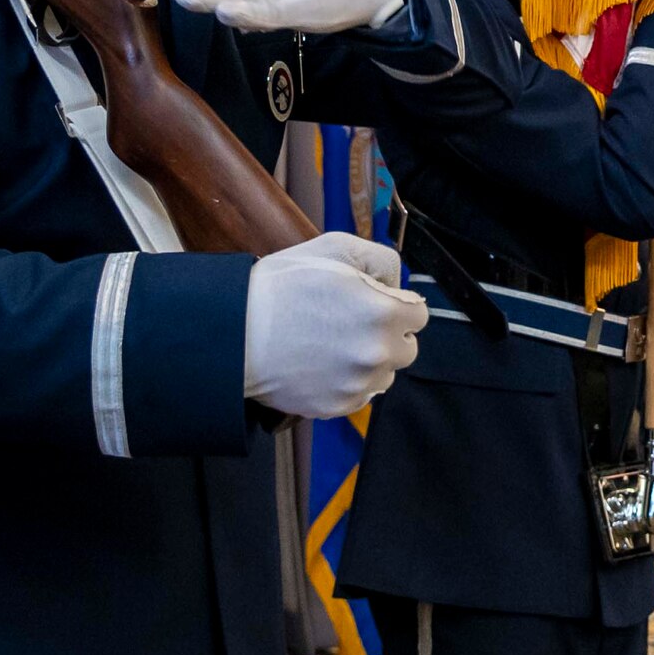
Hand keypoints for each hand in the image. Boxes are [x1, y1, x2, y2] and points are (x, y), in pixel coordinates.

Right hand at [243, 233, 426, 417]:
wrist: (235, 333)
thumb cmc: (282, 286)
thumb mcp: (334, 247)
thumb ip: (380, 259)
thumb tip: (397, 284)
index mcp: (382, 312)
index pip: (418, 314)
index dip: (398, 304)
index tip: (376, 302)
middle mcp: (377, 353)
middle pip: (406, 348)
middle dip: (388, 334)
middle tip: (353, 322)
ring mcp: (357, 385)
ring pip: (385, 374)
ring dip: (370, 361)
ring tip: (334, 344)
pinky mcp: (337, 407)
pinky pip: (360, 395)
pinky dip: (349, 382)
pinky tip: (323, 363)